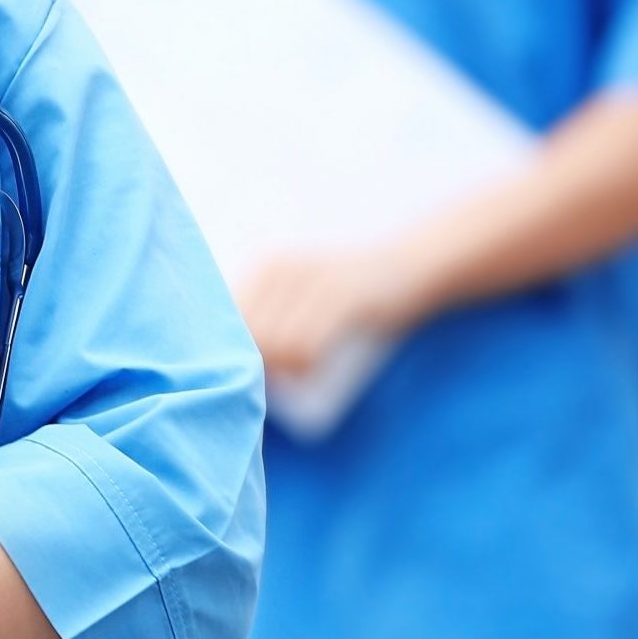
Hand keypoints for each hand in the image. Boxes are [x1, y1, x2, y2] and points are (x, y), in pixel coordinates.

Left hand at [236, 245, 426, 377]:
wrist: (408, 263)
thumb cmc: (349, 289)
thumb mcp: (301, 289)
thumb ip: (267, 315)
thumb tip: (232, 358)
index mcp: (267, 263)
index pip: (228, 316)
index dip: (236, 348)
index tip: (256, 364)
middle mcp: (283, 266)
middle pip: (249, 332)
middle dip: (260, 361)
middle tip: (279, 375)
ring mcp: (314, 280)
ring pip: (275, 342)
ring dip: (284, 367)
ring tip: (298, 370)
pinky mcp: (344, 297)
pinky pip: (306, 345)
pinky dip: (304, 366)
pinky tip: (312, 367)